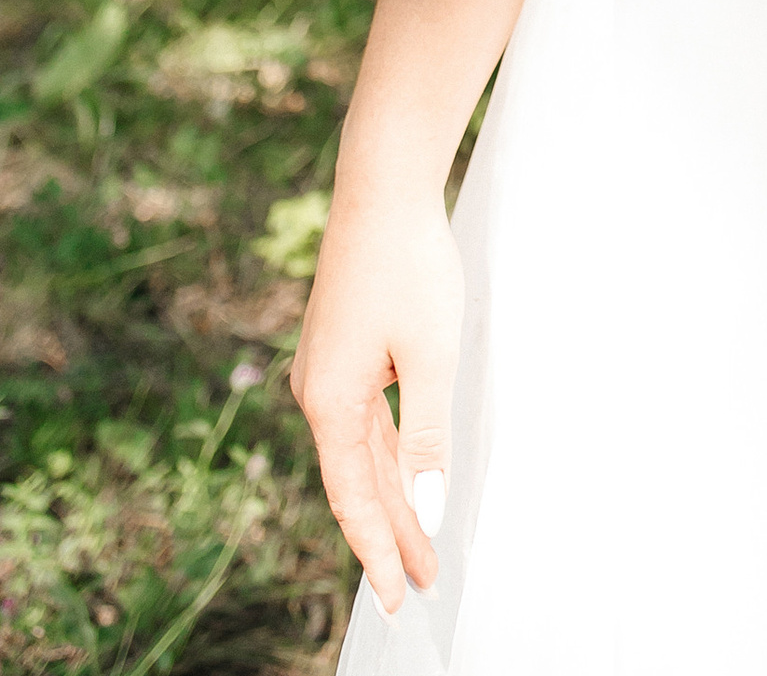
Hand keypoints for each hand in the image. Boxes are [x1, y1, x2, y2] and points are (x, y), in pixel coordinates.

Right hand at [290, 183, 463, 616]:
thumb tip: (424, 509)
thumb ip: (425, 437)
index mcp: (330, 402)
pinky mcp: (342, 350)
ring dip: (392, 498)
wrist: (382, 187)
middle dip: (390, 535)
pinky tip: (404, 480)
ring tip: (418, 546)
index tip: (397, 597)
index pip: (354, 499)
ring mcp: (327, 371)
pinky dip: (386, 456)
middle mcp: (318, 392)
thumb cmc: (408, 265)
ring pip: (362, 453)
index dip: (378, 551)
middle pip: (357, 482)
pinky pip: (364, 421)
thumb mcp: (429, 355)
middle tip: (418, 586)